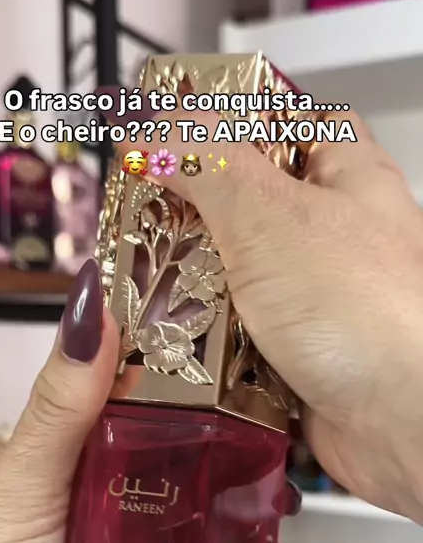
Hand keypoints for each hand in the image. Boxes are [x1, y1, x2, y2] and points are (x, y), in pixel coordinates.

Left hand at [0, 255, 300, 542]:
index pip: (130, 404)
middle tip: (280, 429)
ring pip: (200, 525)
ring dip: (243, 511)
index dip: (178, 375)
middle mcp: (102, 512)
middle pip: (177, 464)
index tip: (230, 346)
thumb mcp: (24, 495)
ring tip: (285, 498)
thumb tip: (93, 311)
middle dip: (228, 447)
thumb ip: (60, 411)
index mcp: (67, 468)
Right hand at [118, 110, 422, 521]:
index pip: (287, 121)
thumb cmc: (362, 312)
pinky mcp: (299, 349)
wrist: (398, 422)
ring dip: (195, 279)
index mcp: (347, 177)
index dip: (229, 120)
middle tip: (144, 211)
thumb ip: (207, 162)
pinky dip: (209, 333)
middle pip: (251, 202)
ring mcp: (318, 295)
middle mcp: (336, 234)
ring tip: (147, 273)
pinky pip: (240, 329)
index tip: (173, 130)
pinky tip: (175, 331)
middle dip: (196, 211)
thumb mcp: (269, 214)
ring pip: (240, 272)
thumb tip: (153, 128)